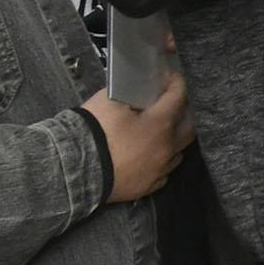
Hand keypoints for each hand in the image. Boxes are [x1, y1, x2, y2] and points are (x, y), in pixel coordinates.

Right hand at [86, 73, 192, 204]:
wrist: (74, 170)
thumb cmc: (94, 131)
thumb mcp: (108, 100)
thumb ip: (129, 91)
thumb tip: (136, 88)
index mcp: (161, 124)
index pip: (178, 97)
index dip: (176, 83)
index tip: (171, 77)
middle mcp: (167, 148)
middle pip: (190, 127)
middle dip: (185, 112)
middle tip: (173, 103)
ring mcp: (159, 170)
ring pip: (179, 151)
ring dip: (176, 139)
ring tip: (164, 131)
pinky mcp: (148, 187)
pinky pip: (164, 172)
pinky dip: (163, 161)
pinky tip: (153, 156)